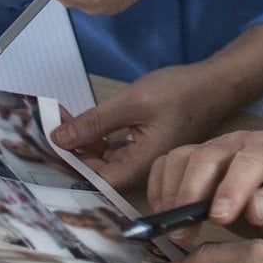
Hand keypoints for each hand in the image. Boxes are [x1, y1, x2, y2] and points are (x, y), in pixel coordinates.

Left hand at [50, 61, 233, 190]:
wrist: (216, 83)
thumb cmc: (180, 93)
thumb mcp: (133, 102)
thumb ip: (95, 122)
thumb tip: (58, 139)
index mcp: (138, 166)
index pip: (93, 179)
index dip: (67, 164)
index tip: (45, 144)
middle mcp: (139, 169)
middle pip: (96, 170)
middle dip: (71, 150)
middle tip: (50, 125)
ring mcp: (143, 157)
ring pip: (104, 158)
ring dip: (83, 142)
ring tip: (61, 121)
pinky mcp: (145, 145)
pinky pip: (115, 148)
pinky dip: (98, 136)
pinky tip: (85, 121)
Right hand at [145, 129, 262, 245]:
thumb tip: (255, 207)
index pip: (252, 160)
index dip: (233, 187)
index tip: (219, 218)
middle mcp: (243, 141)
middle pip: (209, 156)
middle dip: (193, 193)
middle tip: (185, 233)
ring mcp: (217, 146)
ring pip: (184, 157)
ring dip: (173, 193)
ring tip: (176, 228)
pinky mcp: (197, 156)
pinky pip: (169, 163)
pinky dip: (160, 188)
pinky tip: (165, 215)